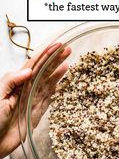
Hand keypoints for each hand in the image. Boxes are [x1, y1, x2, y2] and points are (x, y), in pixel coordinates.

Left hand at [0, 43, 70, 158]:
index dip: (44, 55)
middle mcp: (25, 90)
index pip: (33, 65)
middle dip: (54, 59)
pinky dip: (55, 88)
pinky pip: (48, 97)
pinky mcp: (37, 112)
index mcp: (15, 83)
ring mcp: (32, 100)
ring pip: (48, 82)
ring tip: (67, 60)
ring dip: (57, 71)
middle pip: (43, 71)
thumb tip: (29, 70)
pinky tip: (61, 79)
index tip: (55, 46)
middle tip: (66, 49)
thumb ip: (11, 81)